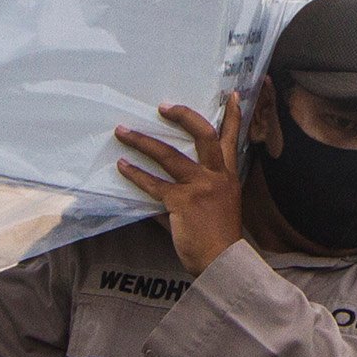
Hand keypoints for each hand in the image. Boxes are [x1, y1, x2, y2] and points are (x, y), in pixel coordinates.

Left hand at [114, 93, 248, 273]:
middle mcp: (216, 176)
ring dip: (143, 141)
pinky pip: (154, 184)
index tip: (233, 94)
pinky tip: (122, 166)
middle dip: (183, 116)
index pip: (232, 139)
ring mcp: (199, 187)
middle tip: (163, 106)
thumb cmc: (219, 239)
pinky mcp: (182, 202)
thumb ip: (194, 193)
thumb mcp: (217, 208)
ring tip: (123, 131)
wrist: (222, 262)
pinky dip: (136, 174)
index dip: (233, 115)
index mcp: (228, 176)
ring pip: (169, 155)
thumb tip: (162, 188)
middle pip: (203, 135)